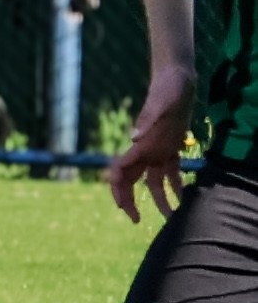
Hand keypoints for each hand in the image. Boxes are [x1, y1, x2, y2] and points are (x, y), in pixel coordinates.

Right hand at [111, 67, 198, 223]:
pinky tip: (184, 197)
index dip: (118, 191)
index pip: (119, 173)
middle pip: (130, 182)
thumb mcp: (160, 102)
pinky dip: (176, 185)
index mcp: (139, 146)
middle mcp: (144, 151)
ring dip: (159, 200)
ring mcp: (156, 150)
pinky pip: (170, 172)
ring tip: (171, 217)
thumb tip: (134, 137)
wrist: (178, 80)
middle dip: (131, 202)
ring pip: (152, 181)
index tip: (124, 208)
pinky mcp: (170, 148)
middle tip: (137, 221)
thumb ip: (148, 117)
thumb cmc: (168, 89)